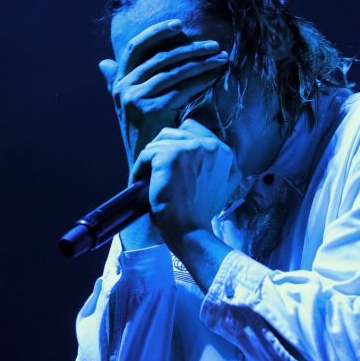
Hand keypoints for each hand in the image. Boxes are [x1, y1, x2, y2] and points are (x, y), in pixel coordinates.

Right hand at [99, 20, 228, 176]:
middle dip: (190, 48)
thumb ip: (117, 83)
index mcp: (118, 83)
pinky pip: (182, 88)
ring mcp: (135, 99)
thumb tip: (104, 63)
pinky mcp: (151, 110)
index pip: (134, 48)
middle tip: (214, 45)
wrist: (144, 167)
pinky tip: (215, 75)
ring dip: (201, 62)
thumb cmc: (142, 137)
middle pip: (160, 57)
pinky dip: (201, 80)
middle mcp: (123, 88)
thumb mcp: (125, 107)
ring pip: (174, 71)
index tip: (179, 24)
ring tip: (221, 58)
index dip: (156, 32)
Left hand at [130, 119, 241, 243]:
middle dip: (160, 151)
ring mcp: (188, 149)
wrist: (191, 230)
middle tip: (153, 171)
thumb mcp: (222, 187)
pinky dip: (138, 170)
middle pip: (171, 134)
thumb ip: (221, 169)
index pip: (191, 129)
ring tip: (144, 179)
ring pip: (157, 144)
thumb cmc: (200, 213)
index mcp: (222, 151)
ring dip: (148, 161)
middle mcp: (208, 145)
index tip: (166, 162)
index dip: (175, 144)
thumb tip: (219, 160)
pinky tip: (137, 183)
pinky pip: (145, 155)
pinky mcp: (169, 156)